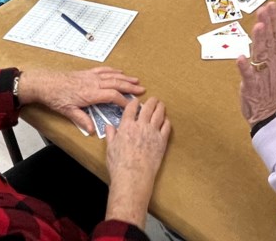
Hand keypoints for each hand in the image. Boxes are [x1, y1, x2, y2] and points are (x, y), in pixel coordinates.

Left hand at [16, 67, 143, 134]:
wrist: (45, 83)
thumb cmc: (55, 97)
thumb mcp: (67, 111)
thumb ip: (81, 120)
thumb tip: (91, 130)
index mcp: (90, 94)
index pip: (112, 96)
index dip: (124, 101)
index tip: (132, 106)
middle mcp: (93, 83)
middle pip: (116, 83)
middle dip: (130, 87)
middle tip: (142, 89)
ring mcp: (91, 76)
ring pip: (112, 76)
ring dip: (125, 78)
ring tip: (136, 80)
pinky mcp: (87, 72)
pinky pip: (103, 70)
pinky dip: (113, 70)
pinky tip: (119, 71)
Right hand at [104, 97, 171, 228]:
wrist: (133, 176)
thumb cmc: (119, 165)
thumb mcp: (110, 148)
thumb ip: (110, 135)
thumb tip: (108, 126)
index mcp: (126, 126)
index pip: (131, 108)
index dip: (134, 102)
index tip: (136, 101)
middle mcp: (140, 126)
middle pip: (147, 108)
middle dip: (151, 101)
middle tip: (153, 99)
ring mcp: (152, 132)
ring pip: (159, 114)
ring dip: (160, 107)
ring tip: (161, 105)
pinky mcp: (161, 141)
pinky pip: (166, 126)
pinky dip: (166, 121)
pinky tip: (166, 120)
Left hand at [237, 2, 275, 125]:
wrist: (272, 117)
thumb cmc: (271, 92)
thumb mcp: (274, 68)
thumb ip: (270, 50)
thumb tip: (266, 30)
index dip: (274, 20)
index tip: (272, 5)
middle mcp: (271, 66)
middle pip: (270, 41)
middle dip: (268, 24)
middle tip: (265, 9)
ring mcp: (262, 76)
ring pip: (261, 55)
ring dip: (260, 41)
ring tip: (258, 26)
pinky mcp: (252, 88)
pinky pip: (248, 77)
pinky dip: (244, 68)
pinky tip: (241, 58)